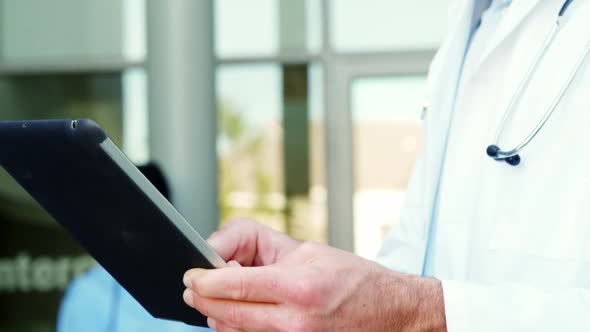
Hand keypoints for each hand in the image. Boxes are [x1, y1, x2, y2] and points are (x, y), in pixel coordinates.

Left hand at [183, 220, 445, 331]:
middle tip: (192, 289)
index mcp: (298, 286)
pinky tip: (239, 315)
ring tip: (217, 300)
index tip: (190, 276)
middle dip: (202, 301)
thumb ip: (258, 246)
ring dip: (219, 317)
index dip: (203, 282)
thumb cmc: (351, 278)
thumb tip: (218, 253)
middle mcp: (295, 322)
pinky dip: (239, 329)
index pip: (234, 286)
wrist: (392, 313)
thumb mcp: (306, 249)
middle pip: (227, 316)